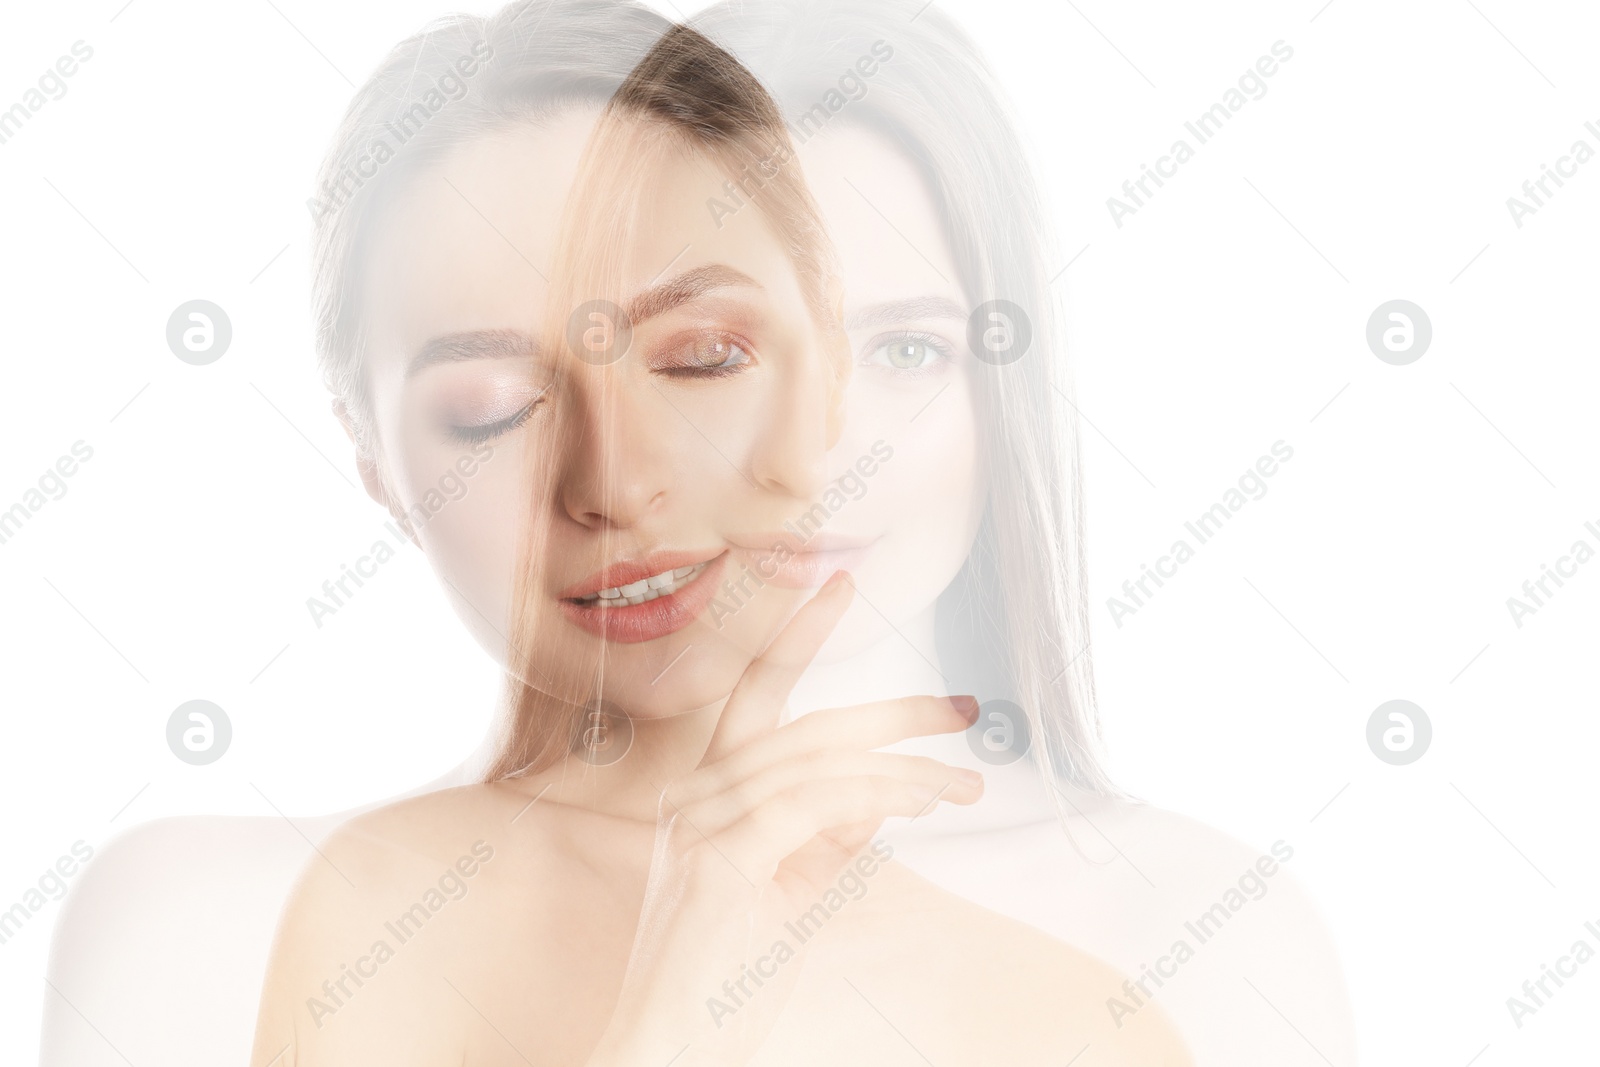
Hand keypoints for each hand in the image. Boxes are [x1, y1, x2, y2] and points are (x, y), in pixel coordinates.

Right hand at [585, 572, 981, 1066]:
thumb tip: (874, 801)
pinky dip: (874, 794)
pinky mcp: (721, 861)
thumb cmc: (722, 988)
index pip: (754, 697)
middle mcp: (692, 800)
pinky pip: (813, 803)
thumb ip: (823, 842)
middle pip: (799, 721)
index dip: (795, 635)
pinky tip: (916, 799)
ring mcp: (700, 828)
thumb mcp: (788, 900)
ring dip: (902, 768)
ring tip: (959, 783)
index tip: (839, 584)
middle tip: (960, 709)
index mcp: (703, 798)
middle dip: (890, 711)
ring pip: (816, 761)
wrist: (667, 1052)